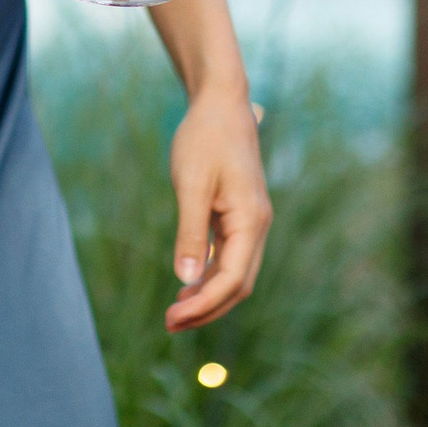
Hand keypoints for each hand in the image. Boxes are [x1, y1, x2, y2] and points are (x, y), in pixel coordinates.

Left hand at [164, 90, 271, 331]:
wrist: (221, 102)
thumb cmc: (205, 138)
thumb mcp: (191, 184)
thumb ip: (190, 233)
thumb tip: (185, 279)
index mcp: (251, 220)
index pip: (232, 279)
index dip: (204, 305)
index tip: (173, 317)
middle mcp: (257, 226)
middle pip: (238, 284)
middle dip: (206, 309)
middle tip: (170, 324)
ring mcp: (250, 221)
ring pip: (234, 273)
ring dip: (207, 295)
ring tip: (175, 312)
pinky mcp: (239, 215)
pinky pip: (228, 256)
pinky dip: (209, 275)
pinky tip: (188, 283)